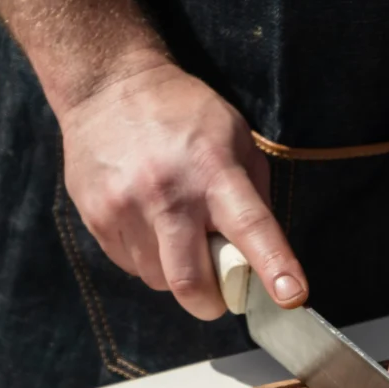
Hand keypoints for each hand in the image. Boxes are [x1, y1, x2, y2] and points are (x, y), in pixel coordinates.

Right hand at [60, 58, 306, 318]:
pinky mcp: (96, 218)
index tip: (292, 297)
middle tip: (220, 290)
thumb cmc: (184, 114)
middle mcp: (168, 194)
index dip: (274, 267)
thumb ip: (254, 196)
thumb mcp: (236, 139)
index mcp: (215, 171)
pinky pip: (132, 266)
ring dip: (178, 274)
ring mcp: (125, 208)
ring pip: (160, 281)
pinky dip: (150, 259)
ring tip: (179, 235)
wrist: (107, 85)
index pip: (251, 227)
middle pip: (191, 283)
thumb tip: (264, 256)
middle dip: (212, 302)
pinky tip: (150, 224)